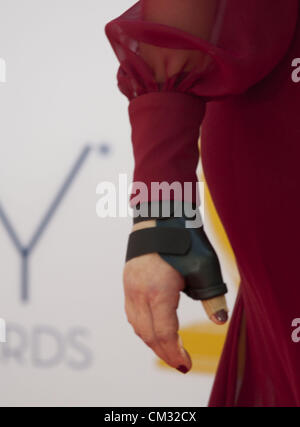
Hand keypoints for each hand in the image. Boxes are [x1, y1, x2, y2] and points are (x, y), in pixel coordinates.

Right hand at [123, 220, 227, 373]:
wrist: (159, 215)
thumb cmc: (184, 239)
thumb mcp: (205, 266)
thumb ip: (212, 297)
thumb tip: (220, 320)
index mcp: (158, 291)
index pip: (164, 334)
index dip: (175, 353)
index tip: (187, 364)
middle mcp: (139, 292)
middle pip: (148, 334)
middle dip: (164, 352)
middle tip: (180, 362)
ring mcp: (130, 286)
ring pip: (137, 325)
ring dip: (152, 341)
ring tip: (169, 348)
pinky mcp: (128, 280)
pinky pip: (131, 313)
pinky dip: (143, 327)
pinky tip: (153, 327)